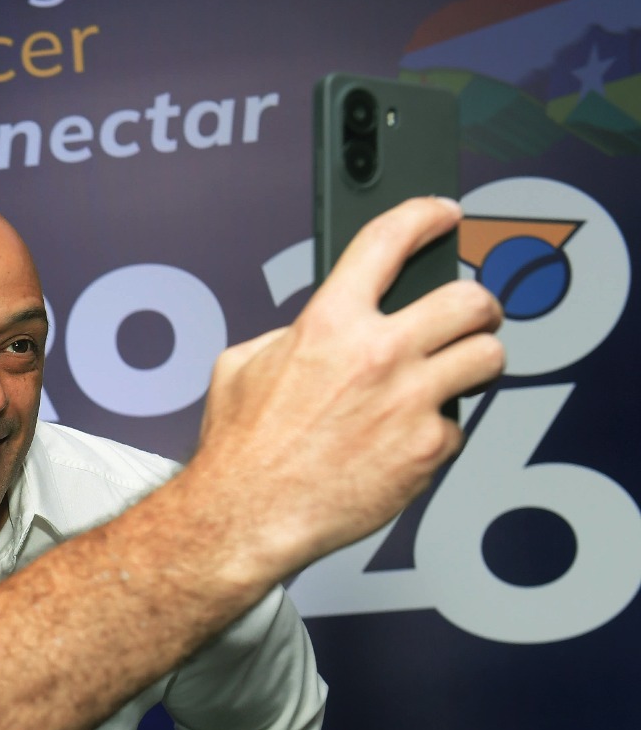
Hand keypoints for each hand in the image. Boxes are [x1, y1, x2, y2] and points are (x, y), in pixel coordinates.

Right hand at [191, 197, 504, 579]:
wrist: (247, 515)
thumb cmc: (242, 450)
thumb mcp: (241, 365)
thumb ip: (289, 335)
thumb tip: (314, 331)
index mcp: (328, 324)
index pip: (389, 240)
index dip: (423, 215)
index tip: (440, 214)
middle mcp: (377, 355)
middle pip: (469, 299)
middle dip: (476, 303)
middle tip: (470, 314)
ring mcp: (410, 402)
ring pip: (488, 357)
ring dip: (476, 362)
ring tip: (456, 373)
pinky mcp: (428, 449)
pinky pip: (458, 426)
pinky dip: (438, 432)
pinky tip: (407, 439)